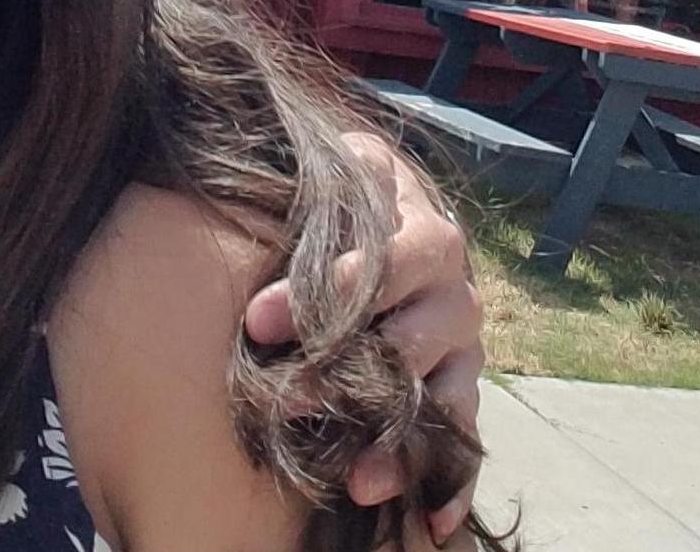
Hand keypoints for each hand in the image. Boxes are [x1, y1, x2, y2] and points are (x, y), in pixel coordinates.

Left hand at [243, 132, 483, 541]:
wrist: (363, 231)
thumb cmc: (317, 211)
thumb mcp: (311, 188)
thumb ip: (301, 192)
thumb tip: (233, 181)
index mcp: (408, 209)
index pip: (383, 244)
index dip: (330, 285)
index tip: (258, 323)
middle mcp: (443, 267)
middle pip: (415, 316)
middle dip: (350, 363)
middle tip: (287, 401)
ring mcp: (458, 329)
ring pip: (444, 381)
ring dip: (398, 434)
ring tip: (355, 481)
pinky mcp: (462, 384)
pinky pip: (466, 436)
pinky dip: (450, 480)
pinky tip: (431, 521)